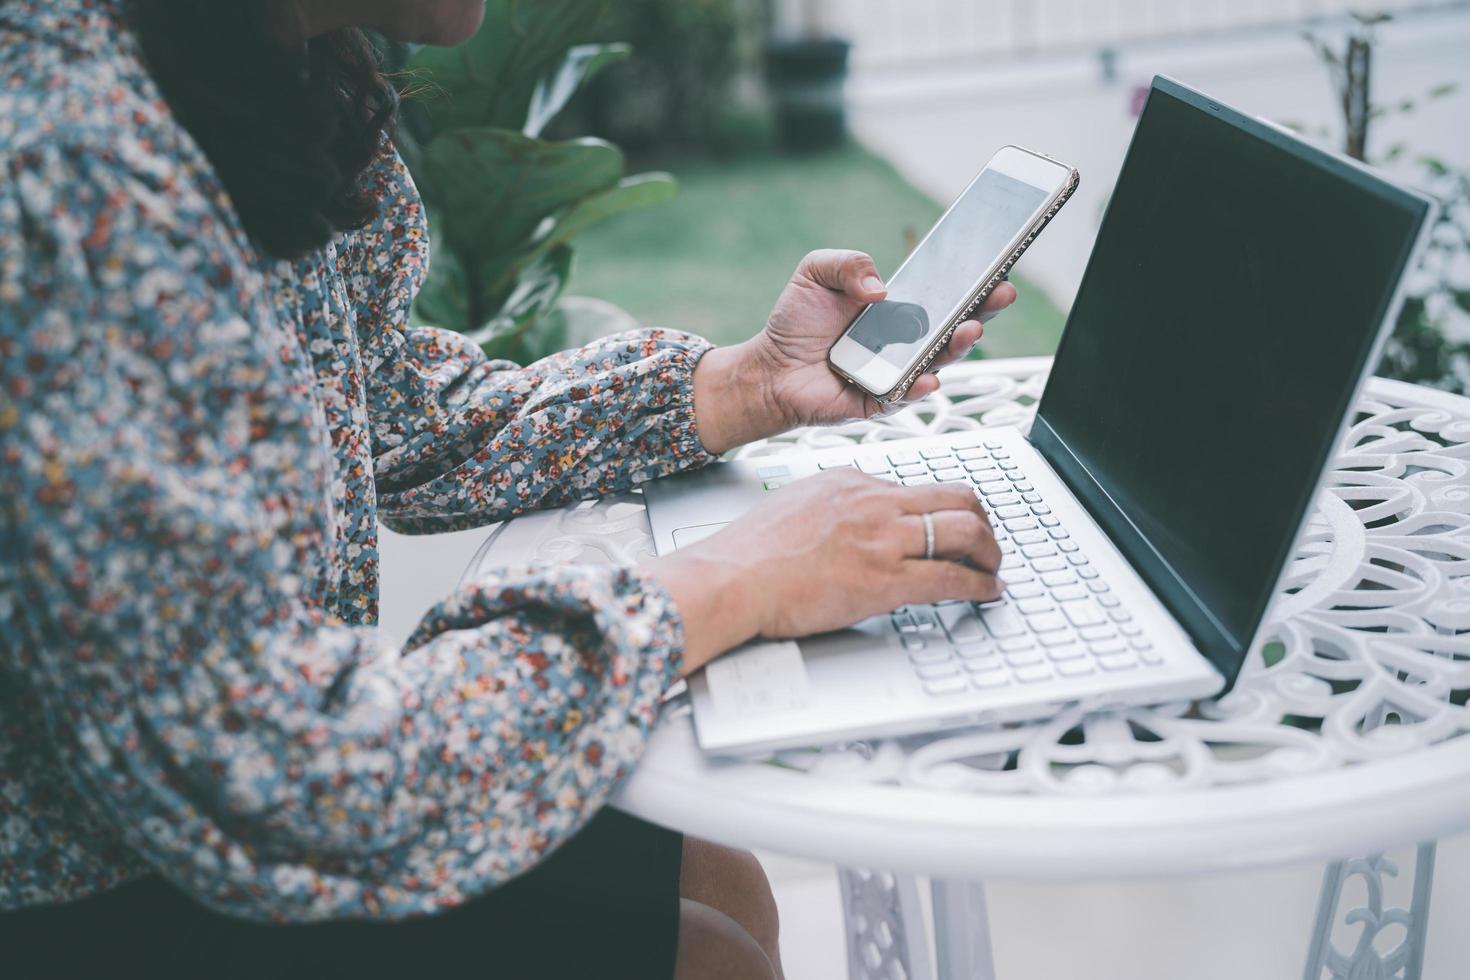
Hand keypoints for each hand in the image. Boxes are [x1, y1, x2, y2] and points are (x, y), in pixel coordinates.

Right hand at [647, 470, 1003, 672]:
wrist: (733, 577)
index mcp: (852, 481)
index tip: (953, 523)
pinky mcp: (885, 580)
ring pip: (966, 531)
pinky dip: (981, 586)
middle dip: (983, 522)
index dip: (945, 508)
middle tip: (987, 543)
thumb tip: (855, 515)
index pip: (917, 486)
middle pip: (957, 497)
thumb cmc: (751, 551)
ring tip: (993, 569)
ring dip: (990, 552)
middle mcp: (875, 502)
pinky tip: (988, 593)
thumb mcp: (796, 501)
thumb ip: (833, 503)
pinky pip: (951, 578)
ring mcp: (883, 539)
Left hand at [693, 251, 1017, 452]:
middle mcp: (903, 343)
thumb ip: (848, 263)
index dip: (970, 285)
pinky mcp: (880, 401)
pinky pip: (906, 395)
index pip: (943, 296)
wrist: (769, 368)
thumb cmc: (795, 324)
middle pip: (953, 328)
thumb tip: (880, 287)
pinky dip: (919, 386)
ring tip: (970, 329)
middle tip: (1000, 294)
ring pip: (938, 362)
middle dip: (982, 311)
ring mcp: (896, 373)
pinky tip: (927, 376)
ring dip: (957, 348)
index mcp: (897, 311)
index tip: (995, 270)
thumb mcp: (816, 273)